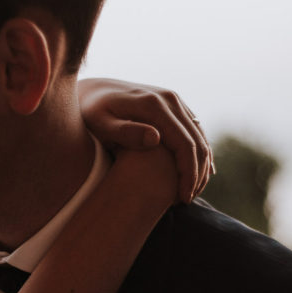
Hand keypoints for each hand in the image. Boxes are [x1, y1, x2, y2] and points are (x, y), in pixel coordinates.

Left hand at [78, 78, 212, 202]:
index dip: (188, 174)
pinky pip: (194, 130)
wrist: (91, 92)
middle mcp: (169, 99)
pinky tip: (193, 173)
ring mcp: (173, 100)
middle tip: (187, 200)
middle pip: (197, 141)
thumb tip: (156, 139)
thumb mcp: (101, 125)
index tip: (183, 198)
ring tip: (189, 191)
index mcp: (154, 105)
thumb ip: (125, 132)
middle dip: (197, 174)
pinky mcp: (173, 104)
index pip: (185, 144)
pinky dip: (197, 152)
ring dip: (200, 165)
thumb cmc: (90, 114)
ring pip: (199, 136)